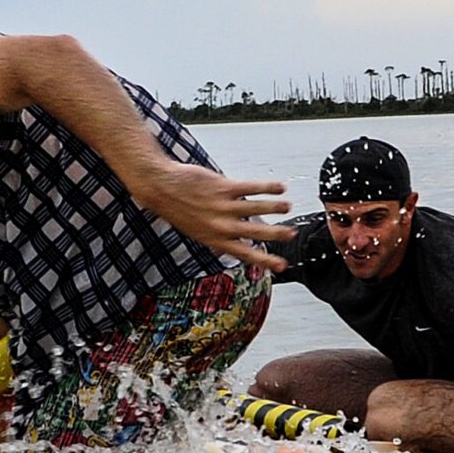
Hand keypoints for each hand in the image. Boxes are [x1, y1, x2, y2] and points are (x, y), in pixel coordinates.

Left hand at [133, 160, 297, 268]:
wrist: (161, 186)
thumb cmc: (176, 207)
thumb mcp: (195, 230)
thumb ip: (215, 235)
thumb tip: (231, 242)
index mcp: (215, 240)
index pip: (245, 254)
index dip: (266, 261)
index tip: (283, 266)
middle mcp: (221, 226)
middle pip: (256, 232)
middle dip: (277, 234)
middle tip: (292, 234)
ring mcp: (223, 206)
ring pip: (257, 208)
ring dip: (276, 208)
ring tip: (288, 207)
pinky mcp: (224, 187)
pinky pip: (251, 188)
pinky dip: (268, 188)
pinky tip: (280, 187)